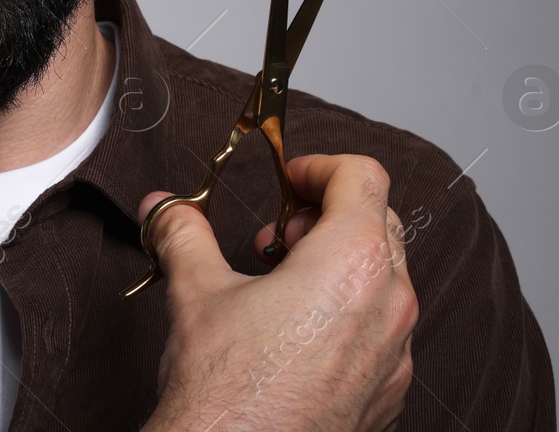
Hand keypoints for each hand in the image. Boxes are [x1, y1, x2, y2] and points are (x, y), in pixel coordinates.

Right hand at [139, 154, 416, 431]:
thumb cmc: (225, 387)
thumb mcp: (196, 291)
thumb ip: (184, 233)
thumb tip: (163, 206)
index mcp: (352, 261)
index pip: (363, 177)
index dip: (319, 167)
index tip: (286, 181)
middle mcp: (390, 303)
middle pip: (378, 222)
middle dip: (323, 216)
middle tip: (272, 239)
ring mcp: (395, 353)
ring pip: (384, 278)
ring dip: (336, 265)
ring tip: (279, 287)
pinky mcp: (388, 392)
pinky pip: (382, 330)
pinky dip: (347, 314)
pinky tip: (294, 335)